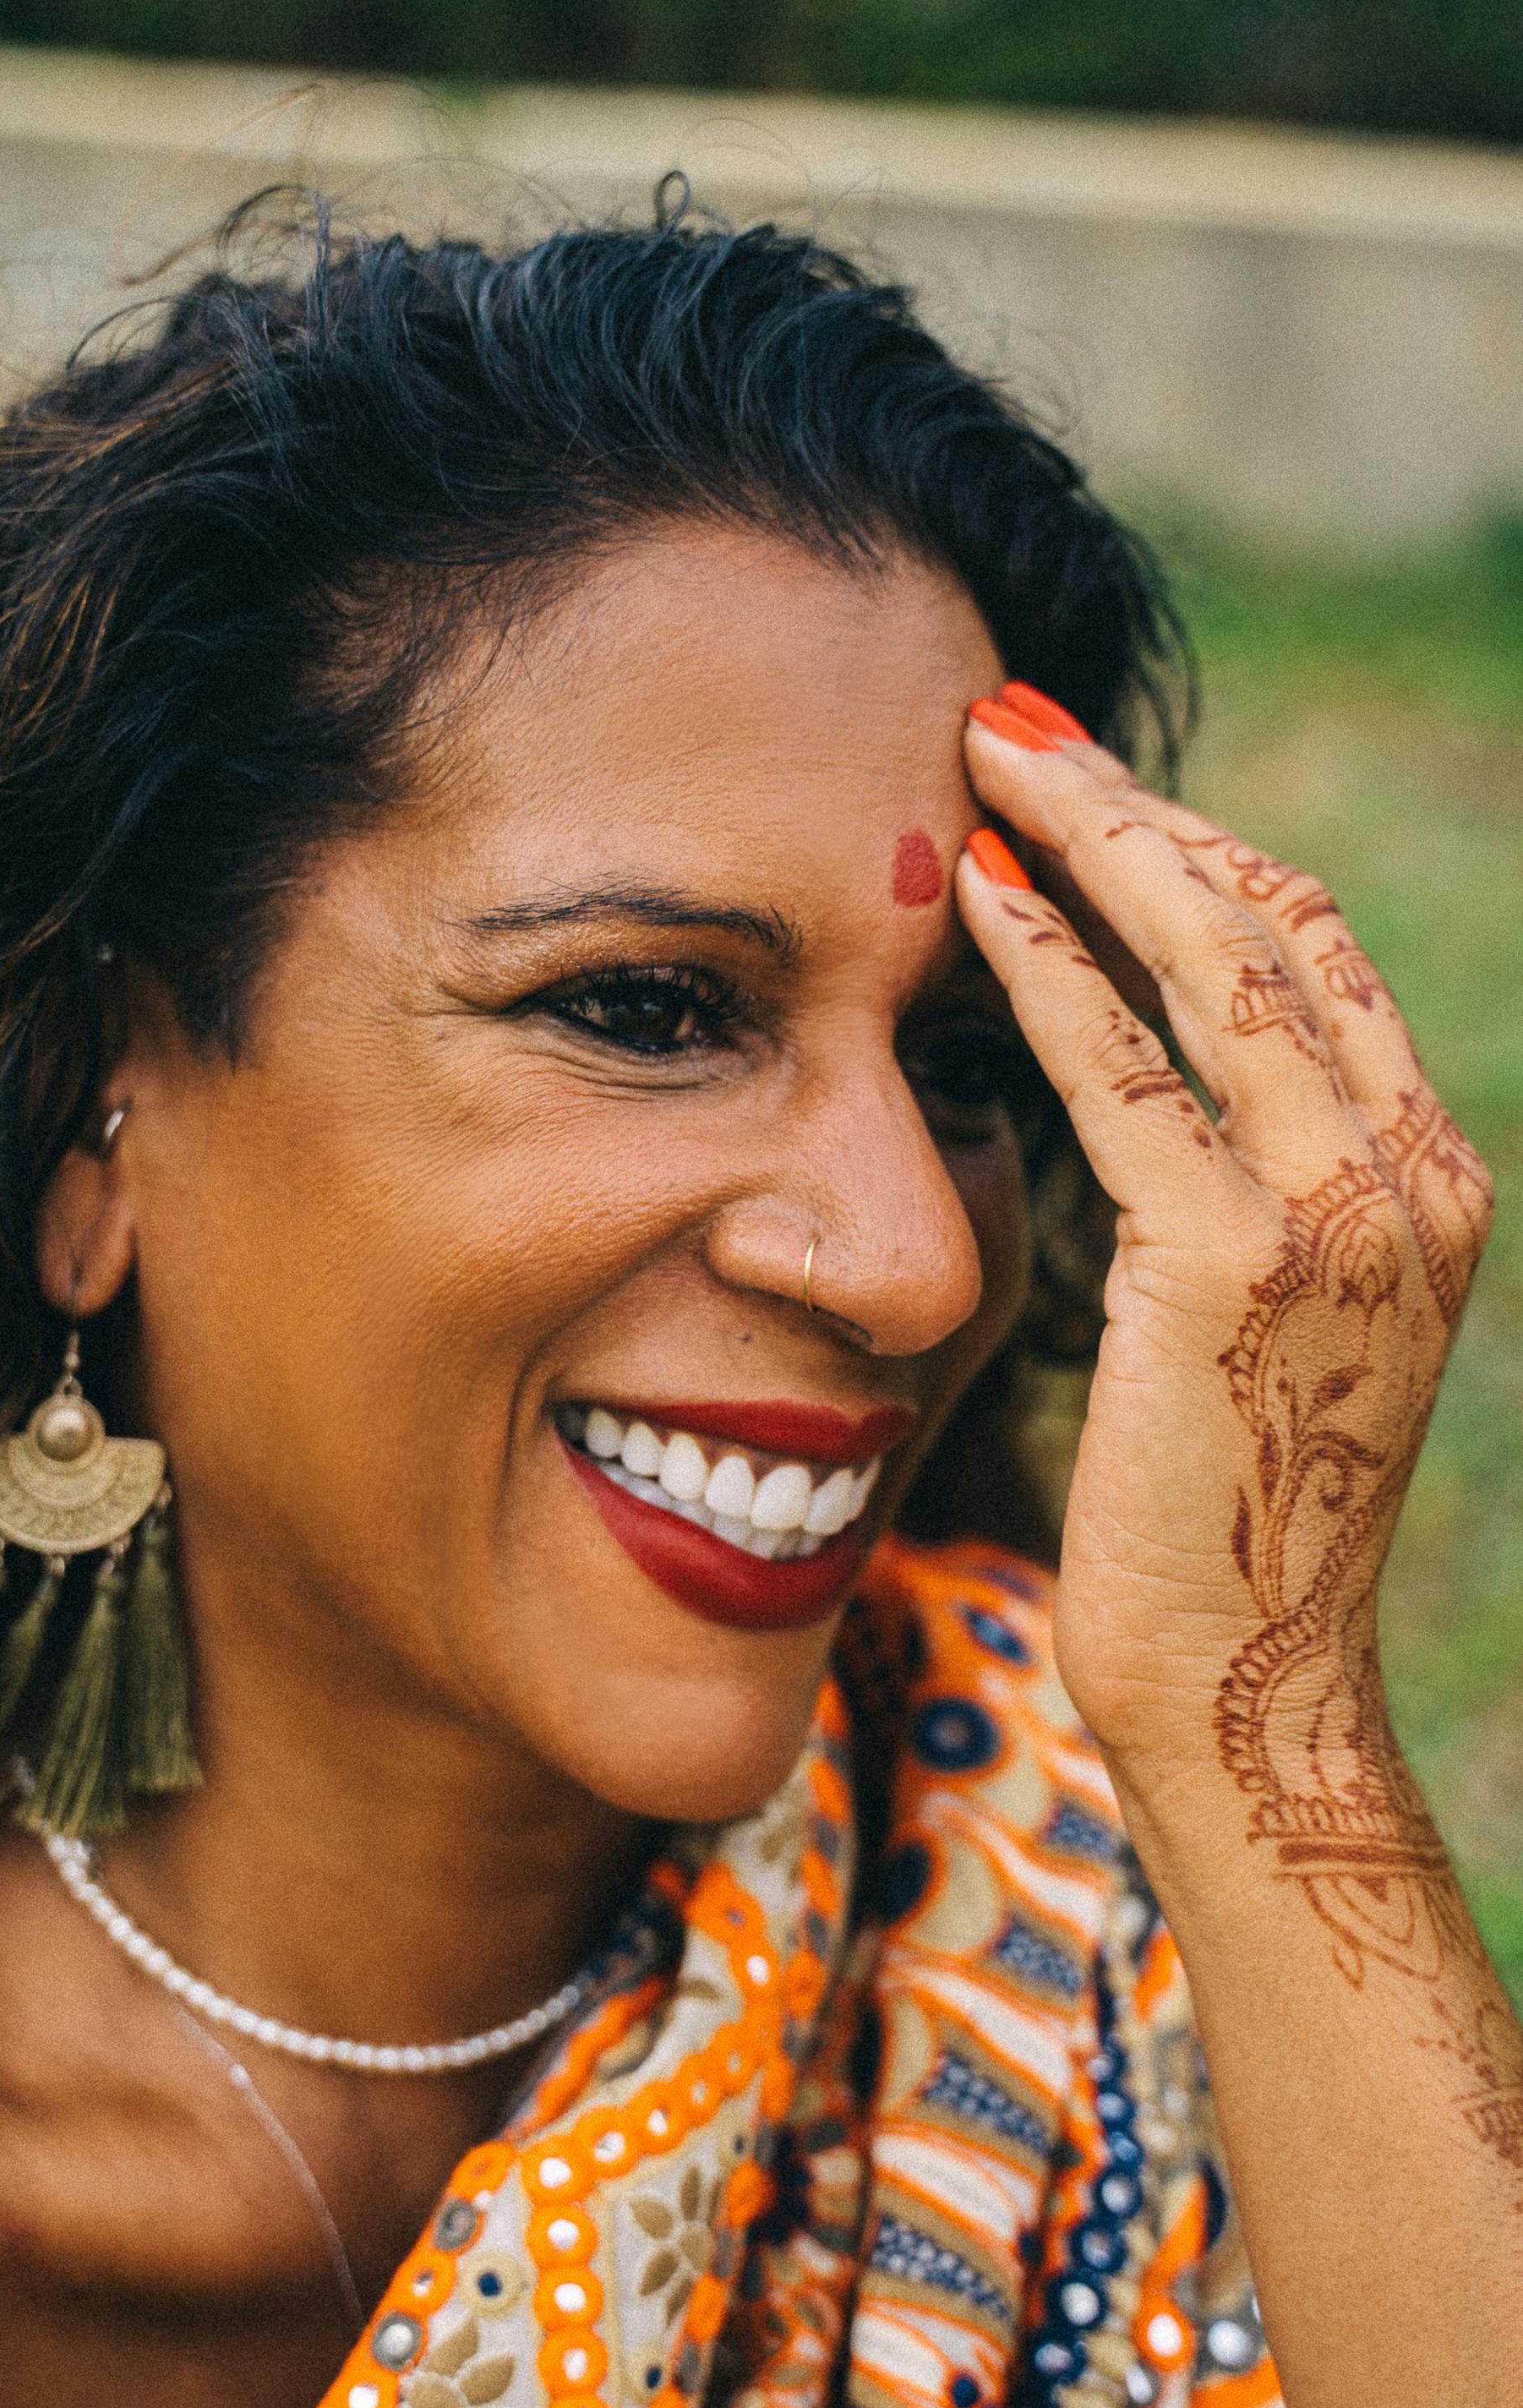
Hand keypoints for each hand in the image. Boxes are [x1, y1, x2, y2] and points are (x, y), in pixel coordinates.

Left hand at [954, 689, 1492, 1905]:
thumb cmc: (1226, 1523)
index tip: (1084, 789)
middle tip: (1014, 722)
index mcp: (1428, 1182)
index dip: (1196, 850)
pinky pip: (1127, 1073)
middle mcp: (1410, 1176)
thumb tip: (1155, 1090)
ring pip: (1215, 963)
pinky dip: (1051, 966)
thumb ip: (1246, 1202)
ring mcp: (1339, 1213)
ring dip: (1095, 843)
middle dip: (1140, 809)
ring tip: (986, 762)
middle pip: (1276, 923)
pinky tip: (978, 892)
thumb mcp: (1272, 1332)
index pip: (1314, 958)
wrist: (1249, 1685)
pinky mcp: (1229, 1263)